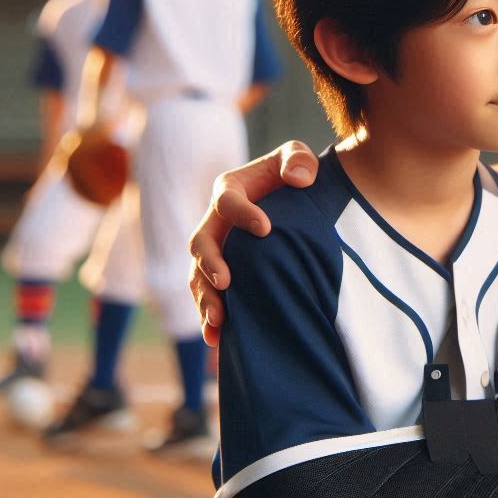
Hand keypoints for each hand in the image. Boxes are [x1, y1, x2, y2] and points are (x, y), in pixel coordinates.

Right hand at [188, 140, 318, 344]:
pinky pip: (207, 295)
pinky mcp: (221, 272)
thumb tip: (299, 179)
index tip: (266, 229)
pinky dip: (209, 316)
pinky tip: (219, 339)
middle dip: (210, 263)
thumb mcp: (299, 157)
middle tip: (227, 282)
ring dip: (205, 297)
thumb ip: (299, 159)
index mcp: (229, 190)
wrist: (294, 200)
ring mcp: (216, 249)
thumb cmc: (293, 175)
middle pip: (201, 242)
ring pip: (197, 274)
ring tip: (220, 320)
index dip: (243, 214)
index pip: (227, 202)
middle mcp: (214, 221)